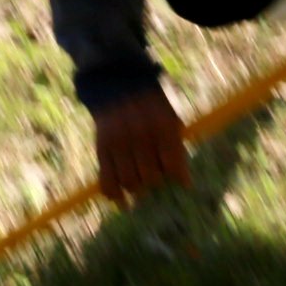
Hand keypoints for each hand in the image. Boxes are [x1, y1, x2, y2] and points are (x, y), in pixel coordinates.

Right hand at [91, 87, 190, 204]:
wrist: (118, 85)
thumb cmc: (151, 107)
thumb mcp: (171, 119)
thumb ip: (177, 149)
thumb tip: (184, 184)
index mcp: (161, 126)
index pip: (172, 164)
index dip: (178, 178)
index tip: (180, 184)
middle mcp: (139, 135)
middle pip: (150, 177)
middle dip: (156, 184)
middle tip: (158, 184)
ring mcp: (118, 142)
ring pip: (129, 182)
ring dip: (137, 190)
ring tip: (141, 188)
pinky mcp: (101, 149)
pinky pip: (107, 179)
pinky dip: (114, 194)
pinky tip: (120, 199)